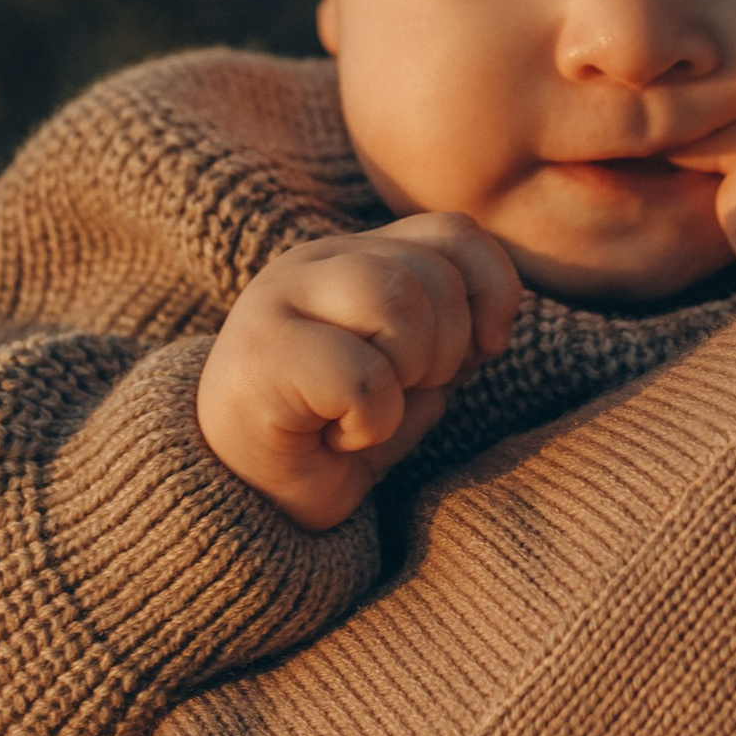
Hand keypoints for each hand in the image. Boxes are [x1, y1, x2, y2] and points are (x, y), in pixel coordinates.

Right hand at [197, 214, 522, 528]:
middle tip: (404, 394)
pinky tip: (336, 437)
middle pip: (430, 271)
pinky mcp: (260, 354)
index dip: (492, 292)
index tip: (482, 354)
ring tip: (372, 409)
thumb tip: (489, 329)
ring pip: (396, 300)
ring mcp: (277, 299)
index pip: (453, 233)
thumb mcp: (410, 375)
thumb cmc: (332, 437)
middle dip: (447, 349)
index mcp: (352, 255)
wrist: (244, 503)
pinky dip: (371, 422)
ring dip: (407, 374)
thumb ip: (449, 332)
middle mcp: (311, 263)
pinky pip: (363, 377)